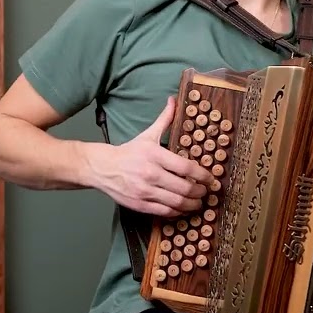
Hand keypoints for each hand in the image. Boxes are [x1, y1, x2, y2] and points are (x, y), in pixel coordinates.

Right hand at [86, 96, 213, 216]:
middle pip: (185, 188)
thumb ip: (164, 119)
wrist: (103, 168)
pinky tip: (183, 209)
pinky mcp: (140, 205)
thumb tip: (174, 100)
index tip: (210, 178)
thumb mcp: (147, 134)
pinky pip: (165, 212)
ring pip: (177, 202)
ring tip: (198, 202)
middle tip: (206, 191)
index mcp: (155, 155)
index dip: (203, 175)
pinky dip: (178, 212)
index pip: (186, 167)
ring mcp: (145, 191)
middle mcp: (151, 174)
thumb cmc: (129, 152)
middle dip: (200, 192)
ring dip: (192, 204)